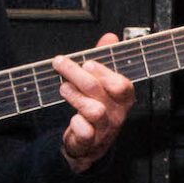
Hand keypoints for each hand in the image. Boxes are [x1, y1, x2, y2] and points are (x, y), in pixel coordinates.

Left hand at [52, 34, 136, 171]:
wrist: (89, 145)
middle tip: (60, 63)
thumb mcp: (102, 84)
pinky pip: (84, 132)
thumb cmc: (98, 110)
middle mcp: (116, 114)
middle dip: (77, 74)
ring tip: (63, 88)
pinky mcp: (90, 142)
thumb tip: (110, 37)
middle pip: (99, 90)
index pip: (122, 85)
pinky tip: (72, 118)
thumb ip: (105, 61)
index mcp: (122, 99)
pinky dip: (76, 123)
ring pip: (94, 110)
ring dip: (75, 96)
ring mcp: (104, 129)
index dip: (105, 72)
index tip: (87, 62)